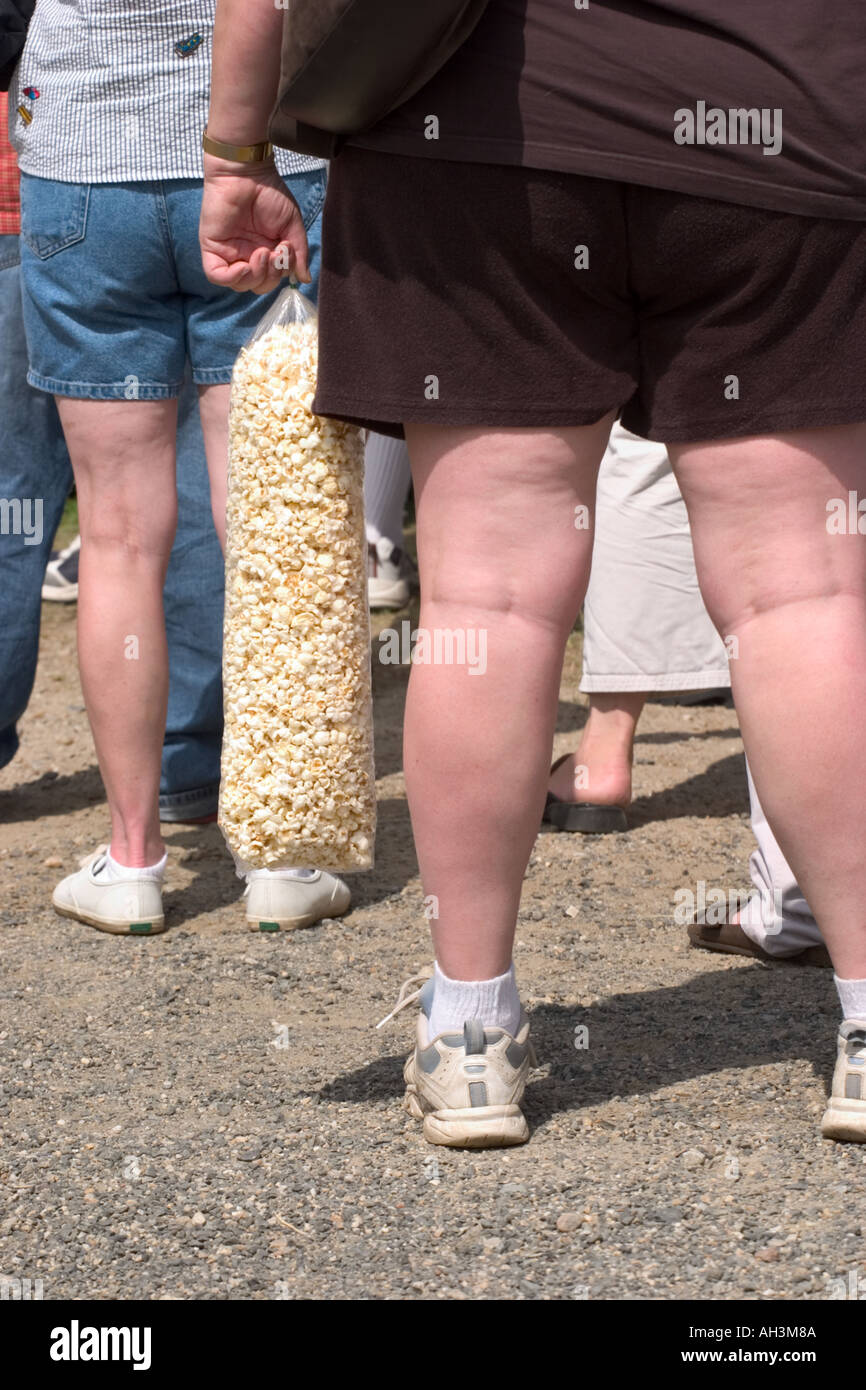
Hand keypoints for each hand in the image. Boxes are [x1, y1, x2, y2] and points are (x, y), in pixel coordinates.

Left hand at [199, 155, 310, 294]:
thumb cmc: (271, 193)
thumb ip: (298, 254)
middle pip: (257, 285)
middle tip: (274, 253)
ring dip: (255, 276)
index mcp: (264, 252)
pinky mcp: (212, 247)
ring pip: (239, 284)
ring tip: (262, 253)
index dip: (280, 273)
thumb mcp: (292, 226)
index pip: (271, 279)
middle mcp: (246, 255)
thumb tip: (304, 279)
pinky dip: (232, 277)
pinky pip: (217, 275)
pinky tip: (244, 267)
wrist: (247, 171)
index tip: (286, 250)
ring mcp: (228, 252)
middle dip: (270, 276)